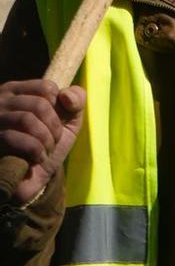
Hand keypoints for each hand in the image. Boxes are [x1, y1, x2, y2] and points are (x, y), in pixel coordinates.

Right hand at [0, 81, 84, 204]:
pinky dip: (35, 150)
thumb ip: (75, 101)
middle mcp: (0, 102)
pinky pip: (14, 138)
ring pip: (27, 119)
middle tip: (53, 141)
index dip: (60, 107)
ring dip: (46, 139)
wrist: (30, 179)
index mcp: (17, 92)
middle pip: (39, 104)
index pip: (46, 86)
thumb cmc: (47, 144)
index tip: (57, 122)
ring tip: (45, 150)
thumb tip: (66, 95)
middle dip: (54, 127)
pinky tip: (36, 158)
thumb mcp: (68, 120)